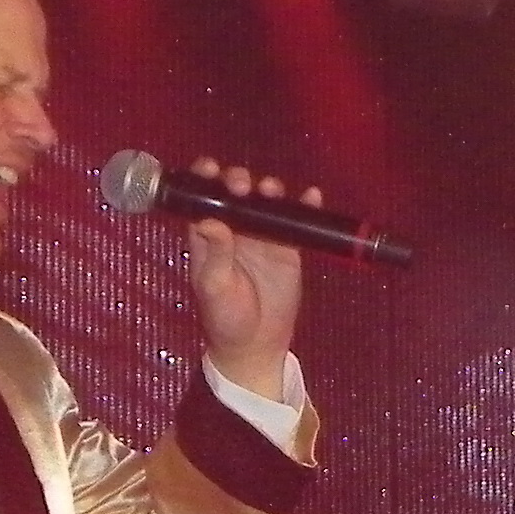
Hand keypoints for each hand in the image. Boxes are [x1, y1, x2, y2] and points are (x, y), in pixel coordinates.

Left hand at [183, 158, 309, 402]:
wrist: (257, 345)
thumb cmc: (225, 317)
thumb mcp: (214, 287)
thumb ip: (215, 253)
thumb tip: (210, 220)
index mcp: (208, 237)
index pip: (202, 199)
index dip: (204, 179)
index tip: (210, 168)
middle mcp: (233, 230)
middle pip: (235, 194)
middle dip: (238, 181)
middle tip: (242, 184)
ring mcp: (262, 237)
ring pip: (265, 202)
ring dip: (268, 190)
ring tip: (272, 190)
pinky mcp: (288, 248)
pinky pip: (295, 222)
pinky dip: (304, 207)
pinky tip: (311, 197)